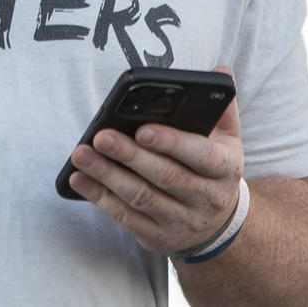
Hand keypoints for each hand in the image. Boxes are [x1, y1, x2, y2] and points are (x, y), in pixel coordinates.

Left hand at [64, 65, 246, 255]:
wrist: (218, 227)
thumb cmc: (214, 171)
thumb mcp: (228, 142)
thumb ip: (223, 107)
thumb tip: (221, 70)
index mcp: (225, 170)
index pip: (200, 155)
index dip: (171, 143)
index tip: (142, 129)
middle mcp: (206, 199)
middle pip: (165, 176)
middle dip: (130, 155)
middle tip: (101, 136)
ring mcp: (181, 222)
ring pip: (141, 197)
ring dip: (107, 176)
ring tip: (81, 155)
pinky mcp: (156, 237)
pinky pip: (124, 217)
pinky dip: (99, 198)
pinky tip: (79, 180)